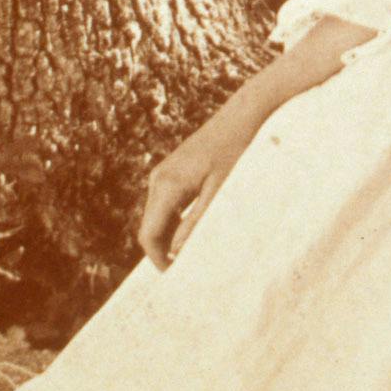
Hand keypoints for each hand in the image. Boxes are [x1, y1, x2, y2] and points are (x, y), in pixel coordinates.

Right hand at [137, 105, 258, 270]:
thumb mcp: (221, 192)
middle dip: (164, 249)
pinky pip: (165, 203)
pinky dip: (175, 219)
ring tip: (195, 250)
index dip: (157, 259)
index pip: (148, 234)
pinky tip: (196, 227)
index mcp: (167, 185)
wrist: (243, 115)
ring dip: (170, 235)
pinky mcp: (171, 171)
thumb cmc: (237, 151)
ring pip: (157, 216)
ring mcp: (162, 174)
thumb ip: (197, 223)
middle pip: (150, 227)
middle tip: (188, 268)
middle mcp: (158, 179)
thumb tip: (177, 253)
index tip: (175, 275)